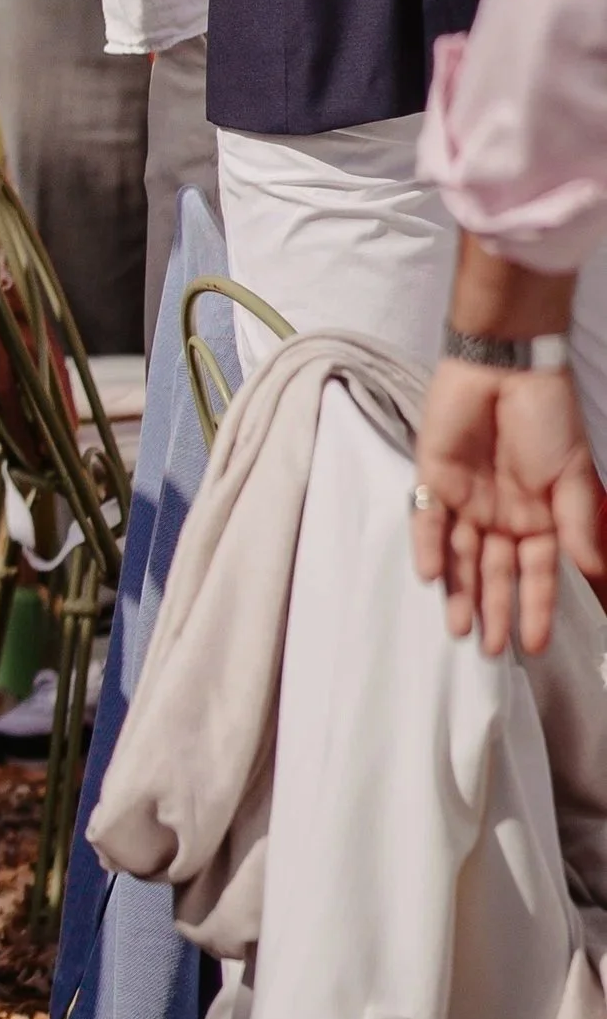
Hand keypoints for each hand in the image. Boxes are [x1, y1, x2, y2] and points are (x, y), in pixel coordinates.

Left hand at [411, 356, 605, 657]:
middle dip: (494, 611)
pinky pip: (427, 519)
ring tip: (461, 631)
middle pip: (496, 573)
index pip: (538, 574)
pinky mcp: (431, 477)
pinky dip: (429, 546)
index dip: (536, 607)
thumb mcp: (574, 476)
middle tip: (490, 652)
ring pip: (461, 556)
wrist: (508, 366)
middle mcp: (501, 516)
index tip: (536, 645)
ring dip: (460, 591)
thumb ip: (579, 526)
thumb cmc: (548, 418)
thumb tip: (593, 574)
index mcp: (540, 518)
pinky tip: (434, 576)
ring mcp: (465, 499)